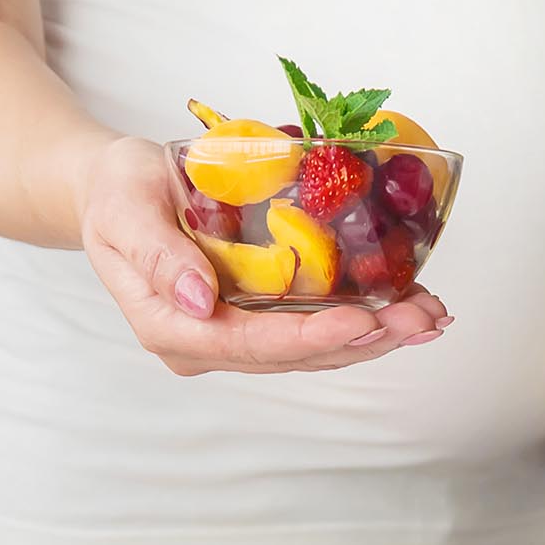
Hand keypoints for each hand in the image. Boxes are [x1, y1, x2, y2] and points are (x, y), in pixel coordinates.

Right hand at [79, 138, 450, 374]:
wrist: (113, 189)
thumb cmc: (116, 191)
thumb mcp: (124, 208)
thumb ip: (157, 254)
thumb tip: (201, 301)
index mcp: (172, 327)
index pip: (251, 344)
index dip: (312, 336)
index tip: (364, 318)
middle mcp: (209, 343)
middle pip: (296, 354)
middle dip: (366, 338)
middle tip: (422, 318)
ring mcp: (236, 334)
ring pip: (317, 349)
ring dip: (378, 334)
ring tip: (431, 316)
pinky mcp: (260, 316)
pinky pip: (318, 325)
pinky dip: (368, 318)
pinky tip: (411, 305)